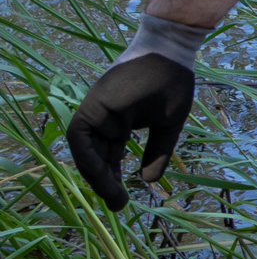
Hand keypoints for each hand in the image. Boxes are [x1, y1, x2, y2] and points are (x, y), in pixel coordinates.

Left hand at [66, 55, 195, 211]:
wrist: (172, 54)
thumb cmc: (173, 84)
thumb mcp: (168, 127)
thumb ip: (157, 152)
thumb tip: (149, 182)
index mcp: (119, 123)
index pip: (110, 156)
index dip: (114, 177)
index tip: (124, 197)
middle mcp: (103, 119)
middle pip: (96, 157)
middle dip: (104, 182)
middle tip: (118, 204)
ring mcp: (95, 111)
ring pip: (85, 151)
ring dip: (96, 175)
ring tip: (113, 195)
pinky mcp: (91, 105)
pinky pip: (80, 138)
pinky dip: (87, 157)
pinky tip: (103, 174)